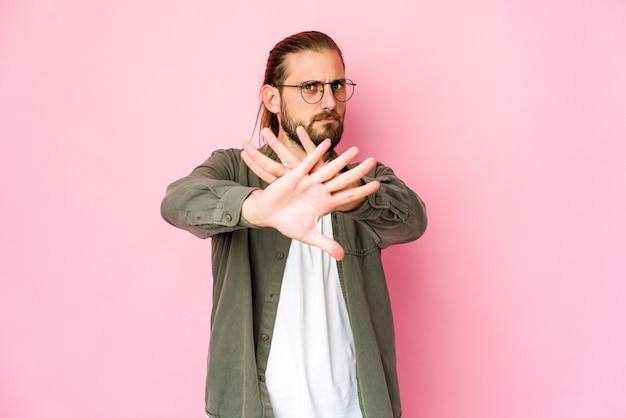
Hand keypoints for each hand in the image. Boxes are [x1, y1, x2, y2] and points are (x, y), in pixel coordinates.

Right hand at [240, 127, 379, 259]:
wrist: (267, 215)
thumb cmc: (288, 224)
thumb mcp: (308, 236)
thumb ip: (326, 244)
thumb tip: (341, 257)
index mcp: (325, 204)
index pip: (348, 196)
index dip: (362, 191)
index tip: (377, 184)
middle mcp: (320, 191)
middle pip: (344, 180)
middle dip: (358, 171)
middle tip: (374, 161)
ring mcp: (309, 183)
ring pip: (330, 169)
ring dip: (342, 159)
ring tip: (356, 149)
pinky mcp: (295, 176)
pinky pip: (308, 163)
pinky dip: (317, 154)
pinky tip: (327, 143)